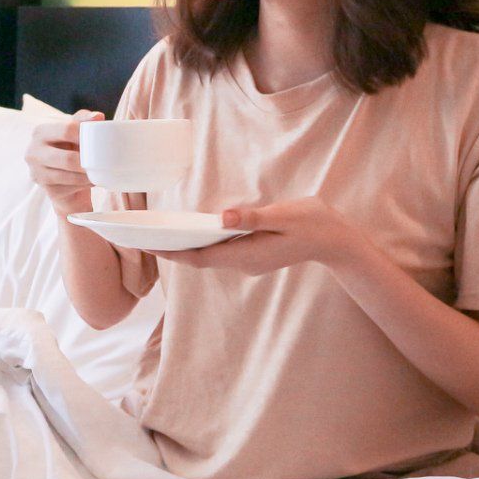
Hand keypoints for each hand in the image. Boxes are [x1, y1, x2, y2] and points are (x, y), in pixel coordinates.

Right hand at [25, 110, 103, 215]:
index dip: (87, 135)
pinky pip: (70, 188)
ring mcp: (37, 173)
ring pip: (69, 176)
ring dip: (88, 176)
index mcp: (40, 132)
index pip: (67, 130)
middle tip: (105, 162)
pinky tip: (91, 181)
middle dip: (89, 162)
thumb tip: (98, 116)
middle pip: (68, 158)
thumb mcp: (75, 132)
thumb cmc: (70, 149)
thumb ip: (84, 120)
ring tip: (100, 172)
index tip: (101, 140)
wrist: (64, 179)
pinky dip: (84, 186)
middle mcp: (33, 152)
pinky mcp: (47, 190)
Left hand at [151, 197, 369, 276]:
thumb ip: (252, 218)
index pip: (199, 257)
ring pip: (208, 256)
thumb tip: (223, 217)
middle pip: (198, 258)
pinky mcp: (253, 255)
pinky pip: (220, 251)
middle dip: (170, 249)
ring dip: (184, 246)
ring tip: (157, 234)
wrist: (338, 241)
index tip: (147, 245)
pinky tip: (189, 231)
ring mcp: (248, 261)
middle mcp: (243, 263)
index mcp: (247, 254)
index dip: (172, 252)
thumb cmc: (313, 223)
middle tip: (140, 238)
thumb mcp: (284, 215)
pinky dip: (202, 243)